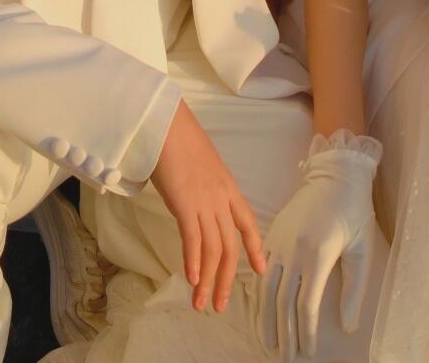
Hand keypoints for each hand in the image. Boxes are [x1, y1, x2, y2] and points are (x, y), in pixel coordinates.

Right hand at [151, 99, 264, 312]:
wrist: (168, 123)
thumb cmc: (178, 139)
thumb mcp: (200, 166)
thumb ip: (202, 186)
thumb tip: (192, 200)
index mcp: (228, 187)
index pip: (248, 222)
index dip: (255, 247)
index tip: (260, 269)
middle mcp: (221, 197)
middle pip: (230, 246)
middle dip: (225, 278)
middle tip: (220, 305)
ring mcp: (205, 200)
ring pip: (213, 248)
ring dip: (207, 280)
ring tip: (201, 303)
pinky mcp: (185, 203)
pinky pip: (193, 238)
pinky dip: (193, 261)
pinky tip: (192, 279)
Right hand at [254, 133, 379, 360]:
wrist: (336, 173)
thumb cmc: (354, 212)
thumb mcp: (362, 250)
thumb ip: (354, 290)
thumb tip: (348, 326)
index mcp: (318, 256)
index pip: (307, 306)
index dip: (306, 333)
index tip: (308, 354)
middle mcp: (294, 251)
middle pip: (283, 302)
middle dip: (284, 334)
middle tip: (284, 359)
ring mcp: (280, 241)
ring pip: (266, 288)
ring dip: (266, 317)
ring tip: (267, 342)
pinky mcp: (272, 234)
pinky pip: (260, 269)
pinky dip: (257, 293)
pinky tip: (258, 309)